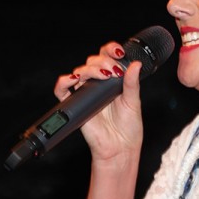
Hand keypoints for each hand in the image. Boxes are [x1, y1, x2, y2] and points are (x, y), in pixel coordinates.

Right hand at [53, 41, 143, 159]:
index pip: (107, 57)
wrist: (120, 148)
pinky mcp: (76, 105)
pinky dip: (64, 81)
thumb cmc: (128, 128)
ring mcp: (85, 93)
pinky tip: (74, 79)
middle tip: (114, 71)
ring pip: (80, 71)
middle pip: (92, 61)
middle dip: (103, 61)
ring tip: (104, 76)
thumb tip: (135, 64)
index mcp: (112, 81)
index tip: (119, 51)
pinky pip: (62, 90)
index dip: (110, 49)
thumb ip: (132, 83)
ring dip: (91, 69)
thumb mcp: (134, 102)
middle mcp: (98, 85)